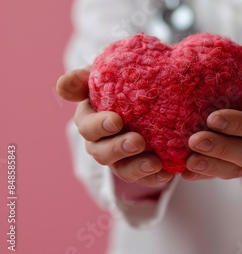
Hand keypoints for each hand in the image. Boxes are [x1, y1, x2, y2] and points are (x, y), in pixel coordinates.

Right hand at [57, 67, 173, 186]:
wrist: (148, 96)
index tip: (117, 121)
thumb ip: (84, 78)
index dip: (99, 126)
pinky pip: (145, 179)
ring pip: (123, 170)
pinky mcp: (139, 168)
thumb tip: (62, 86)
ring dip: (137, 168)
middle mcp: (100, 143)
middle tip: (138, 142)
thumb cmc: (121, 83)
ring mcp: (119, 159)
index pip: (88, 127)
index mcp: (90, 120)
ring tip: (155, 163)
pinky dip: (154, 178)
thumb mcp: (104, 75)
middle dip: (118, 149)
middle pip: (102, 153)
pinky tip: (167, 173)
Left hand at [182, 72, 241, 180]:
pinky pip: (221, 174)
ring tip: (191, 160)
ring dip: (212, 164)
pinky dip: (203, 175)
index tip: (213, 118)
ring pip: (236, 167)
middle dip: (221, 147)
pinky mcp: (236, 168)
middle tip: (196, 140)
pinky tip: (187, 172)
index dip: (240, 124)